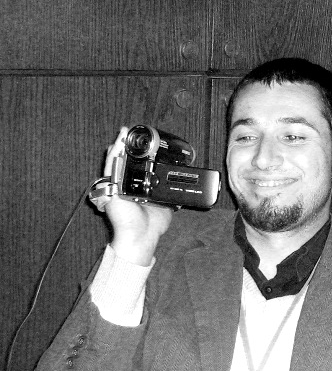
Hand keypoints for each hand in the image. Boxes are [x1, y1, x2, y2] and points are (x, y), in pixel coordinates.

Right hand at [96, 127, 173, 265]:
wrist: (142, 237)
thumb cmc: (151, 227)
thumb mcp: (165, 208)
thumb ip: (169, 199)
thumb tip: (181, 195)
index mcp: (135, 189)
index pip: (134, 167)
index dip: (137, 155)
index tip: (143, 143)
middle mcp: (124, 186)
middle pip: (123, 162)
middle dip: (126, 147)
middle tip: (130, 132)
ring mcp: (116, 187)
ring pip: (115, 162)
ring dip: (119, 146)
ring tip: (124, 132)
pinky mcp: (112, 189)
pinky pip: (111, 169)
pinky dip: (114, 155)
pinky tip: (118, 144)